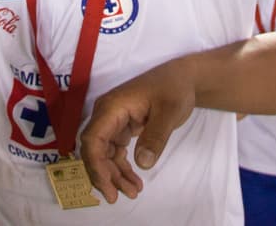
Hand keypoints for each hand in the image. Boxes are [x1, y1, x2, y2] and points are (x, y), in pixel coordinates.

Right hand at [78, 59, 197, 203]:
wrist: (183, 78)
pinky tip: (134, 181)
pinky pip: (115, 152)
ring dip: (114, 175)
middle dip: (103, 175)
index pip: (92, 139)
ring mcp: (113, 122)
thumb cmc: (174, 88)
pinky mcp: (122, 128)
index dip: (95, 165)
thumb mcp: (169, 111)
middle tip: (117, 197)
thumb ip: (156, 136)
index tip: (107, 186)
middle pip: (94, 150)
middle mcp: (107, 114)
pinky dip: (122, 168)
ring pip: (104, 154)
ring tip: (133, 193)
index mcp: (112, 107)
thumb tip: (143, 163)